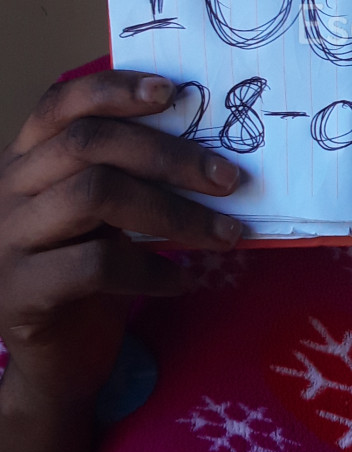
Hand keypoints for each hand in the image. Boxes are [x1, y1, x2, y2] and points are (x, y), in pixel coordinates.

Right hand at [0, 70, 242, 405]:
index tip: (175, 91)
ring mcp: (9, 240)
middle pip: (89, 143)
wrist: (55, 362)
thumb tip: (213, 144)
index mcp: (29, 158)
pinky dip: (151, 269)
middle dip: (171, 156)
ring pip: (94, 194)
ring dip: (174, 213)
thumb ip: (133, 175)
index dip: (116, 89)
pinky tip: (182, 280)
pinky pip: (95, 265)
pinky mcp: (23, 291)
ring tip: (223, 233)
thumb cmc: (92, 274)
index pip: (61, 102)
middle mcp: (9, 189)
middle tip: (230, 179)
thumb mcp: (108, 215)